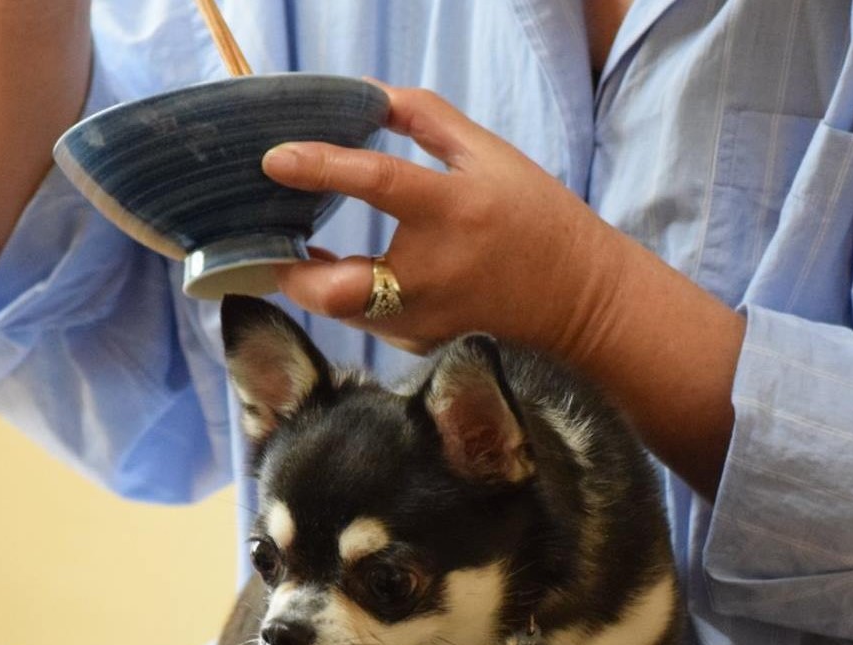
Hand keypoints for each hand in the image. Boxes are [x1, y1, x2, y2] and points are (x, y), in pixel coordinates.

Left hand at [261, 84, 630, 358]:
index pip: (376, 182)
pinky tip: (343, 273)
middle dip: (292, 272)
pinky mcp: (420, 342)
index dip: (320, 166)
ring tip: (300, 250)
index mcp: (451, 210)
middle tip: (274, 241)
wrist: (578, 297)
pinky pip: (365, 321)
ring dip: (314, 283)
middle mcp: (433, 273)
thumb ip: (425, 118)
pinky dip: (346, 298)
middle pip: (337, 290)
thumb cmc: (534, 217)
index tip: (274, 158)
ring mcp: (425, 318)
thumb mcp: (490, 154)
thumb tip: (365, 93)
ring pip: (342, 311)